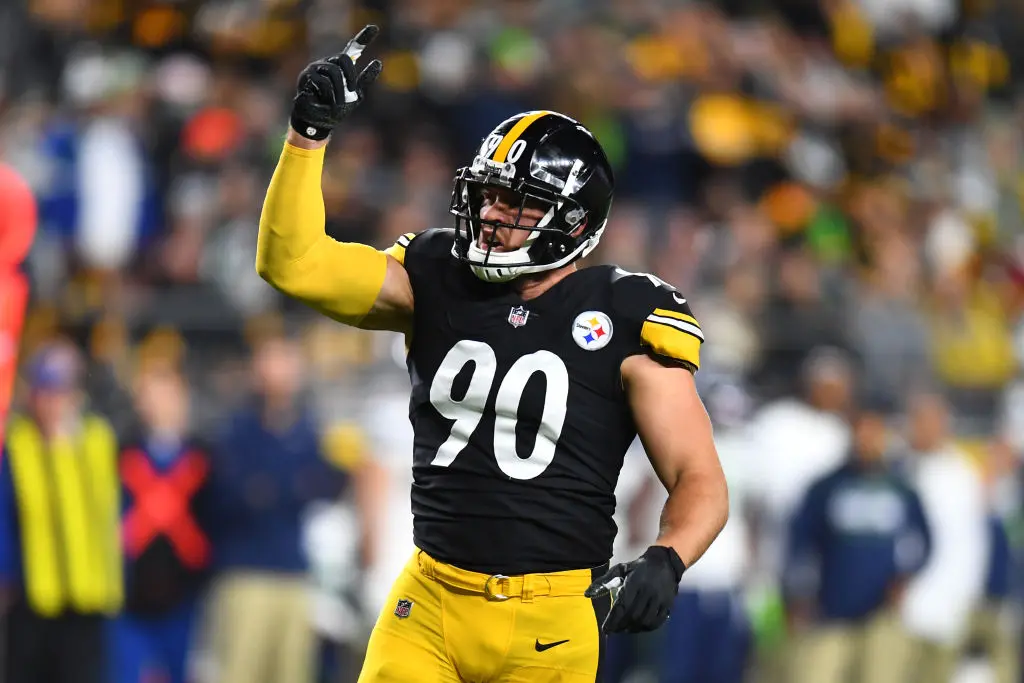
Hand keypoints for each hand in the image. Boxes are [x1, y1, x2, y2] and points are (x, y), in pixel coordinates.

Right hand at [290, 24, 382, 140]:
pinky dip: (329, 95)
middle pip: (345, 59)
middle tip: (352, 92)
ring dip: (340, 91)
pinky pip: (324, 81)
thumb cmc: (335, 110)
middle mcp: (329, 64)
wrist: (318, 122)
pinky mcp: (308, 76)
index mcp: (342, 68)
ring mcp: (317, 68)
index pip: (353, 49)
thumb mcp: (355, 96)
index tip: (375, 28)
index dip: (363, 38)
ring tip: (337, 103)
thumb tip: (378, 62)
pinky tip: (325, 101)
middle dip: (350, 77)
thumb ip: (365, 79)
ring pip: (335, 72)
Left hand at [585, 545, 684, 632]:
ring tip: (625, 629)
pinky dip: (647, 628)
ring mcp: (659, 598)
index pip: (622, 606)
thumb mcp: (620, 569)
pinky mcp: (668, 604)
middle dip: (621, 626)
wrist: (665, 561)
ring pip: (645, 620)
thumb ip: (604, 581)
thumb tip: (586, 594)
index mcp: (634, 582)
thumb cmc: (639, 567)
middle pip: (633, 615)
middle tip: (614, 630)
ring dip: (633, 628)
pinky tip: (639, 627)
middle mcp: (648, 591)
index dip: (613, 620)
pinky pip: (657, 621)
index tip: (605, 629)